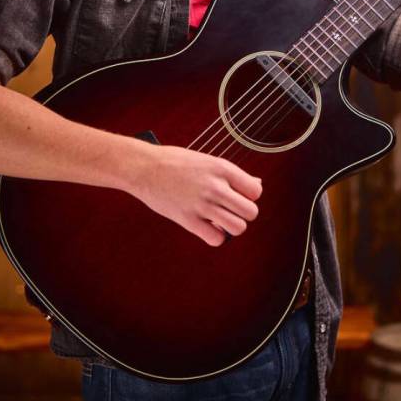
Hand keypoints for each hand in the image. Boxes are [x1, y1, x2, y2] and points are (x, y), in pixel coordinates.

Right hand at [130, 143, 261, 246]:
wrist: (144, 167)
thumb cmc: (175, 162)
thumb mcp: (208, 161)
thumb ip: (232, 175)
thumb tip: (257, 184)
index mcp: (222, 168)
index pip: (255, 191)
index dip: (249, 196)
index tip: (236, 196)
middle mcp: (215, 186)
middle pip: (251, 212)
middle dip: (243, 214)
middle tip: (229, 210)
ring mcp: (202, 204)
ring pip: (238, 228)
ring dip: (231, 227)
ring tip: (220, 220)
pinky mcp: (188, 220)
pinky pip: (216, 239)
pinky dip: (215, 236)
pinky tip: (207, 227)